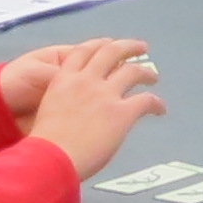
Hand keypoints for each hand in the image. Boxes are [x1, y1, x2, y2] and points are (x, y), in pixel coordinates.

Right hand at [13, 39, 163, 178]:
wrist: (49, 160)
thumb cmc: (43, 146)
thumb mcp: (47, 111)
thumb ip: (64, 102)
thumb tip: (76, 109)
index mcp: (63, 80)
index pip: (83, 51)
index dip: (99, 44)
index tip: (108, 43)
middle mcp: (85, 81)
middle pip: (111, 52)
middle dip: (128, 47)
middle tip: (140, 47)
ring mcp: (105, 95)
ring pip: (132, 71)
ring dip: (146, 72)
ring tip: (153, 76)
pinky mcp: (121, 113)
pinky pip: (146, 101)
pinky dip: (156, 103)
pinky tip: (159, 109)